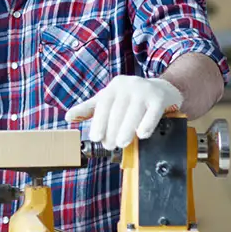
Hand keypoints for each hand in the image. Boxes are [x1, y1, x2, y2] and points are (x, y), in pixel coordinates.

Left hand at [65, 75, 182, 150]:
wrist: (162, 89)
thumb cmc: (131, 98)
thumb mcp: (108, 100)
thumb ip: (89, 109)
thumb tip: (68, 117)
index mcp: (114, 87)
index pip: (103, 105)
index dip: (98, 123)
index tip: (95, 138)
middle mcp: (128, 86)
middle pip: (117, 111)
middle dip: (112, 131)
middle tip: (110, 145)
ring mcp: (145, 91)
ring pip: (133, 113)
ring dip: (126, 130)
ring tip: (122, 143)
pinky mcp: (159, 98)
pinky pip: (152, 113)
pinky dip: (146, 125)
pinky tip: (142, 135)